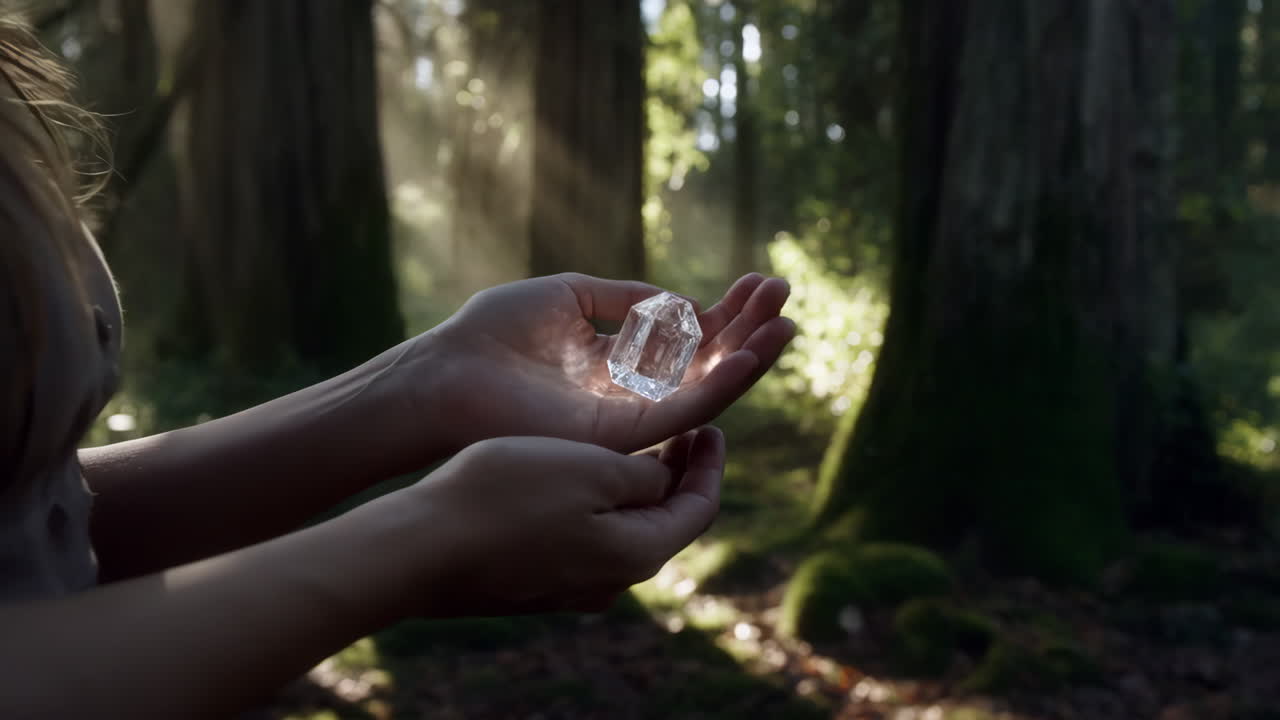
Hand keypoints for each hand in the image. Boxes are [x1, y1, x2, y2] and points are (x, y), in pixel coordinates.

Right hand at [408, 427, 724, 615]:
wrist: (419, 547)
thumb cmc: (506, 496)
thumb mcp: (591, 468)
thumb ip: (644, 476)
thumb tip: (667, 482)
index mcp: (638, 554)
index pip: (699, 508)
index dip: (710, 463)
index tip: (710, 423)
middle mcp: (612, 581)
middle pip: (665, 522)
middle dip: (678, 473)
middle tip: (681, 425)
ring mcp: (572, 587)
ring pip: (624, 530)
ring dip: (639, 486)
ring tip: (637, 443)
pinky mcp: (536, 583)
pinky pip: (587, 538)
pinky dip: (602, 502)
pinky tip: (581, 473)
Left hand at [424, 272, 793, 453]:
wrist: (446, 376)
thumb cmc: (491, 335)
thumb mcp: (566, 296)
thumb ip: (623, 298)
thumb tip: (679, 302)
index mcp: (617, 362)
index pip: (686, 338)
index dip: (725, 311)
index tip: (758, 282)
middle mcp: (630, 393)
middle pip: (705, 363)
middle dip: (747, 329)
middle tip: (784, 293)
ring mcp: (629, 417)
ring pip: (705, 391)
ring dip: (749, 359)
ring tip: (786, 324)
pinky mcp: (621, 435)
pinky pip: (683, 412)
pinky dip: (721, 384)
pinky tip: (750, 356)